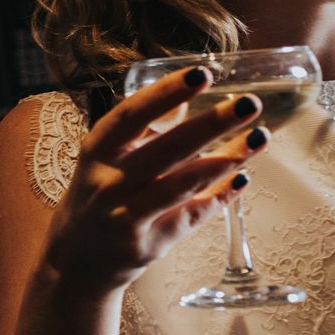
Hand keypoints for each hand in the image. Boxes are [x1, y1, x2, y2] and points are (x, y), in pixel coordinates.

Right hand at [45, 67, 269, 296]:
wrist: (76, 261)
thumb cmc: (97, 197)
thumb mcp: (106, 158)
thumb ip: (142, 131)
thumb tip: (183, 98)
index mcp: (97, 151)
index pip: (132, 114)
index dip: (167, 93)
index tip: (202, 73)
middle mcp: (108, 182)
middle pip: (167, 148)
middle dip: (212, 123)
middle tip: (249, 103)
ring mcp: (126, 216)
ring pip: (184, 184)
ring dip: (226, 159)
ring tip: (259, 138)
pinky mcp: (147, 244)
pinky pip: (191, 216)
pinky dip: (220, 197)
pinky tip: (242, 178)